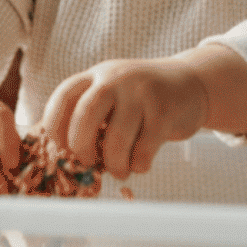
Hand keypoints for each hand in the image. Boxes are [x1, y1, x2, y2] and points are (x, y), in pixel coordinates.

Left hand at [40, 58, 207, 179]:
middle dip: (81, 147)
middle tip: (88, 162)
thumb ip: (90, 114)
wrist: (191, 83)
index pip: (63, 97)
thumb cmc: (142, 99)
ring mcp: (141, 93)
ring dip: (114, 164)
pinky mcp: (165, 111)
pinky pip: (143, 148)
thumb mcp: (113, 94)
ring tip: (120, 171)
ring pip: (116, 138)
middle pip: (85, 115)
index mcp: (96, 76)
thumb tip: (63, 154)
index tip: (60, 148)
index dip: (54, 127)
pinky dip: (138, 164)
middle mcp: (116, 79)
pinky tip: (140, 164)